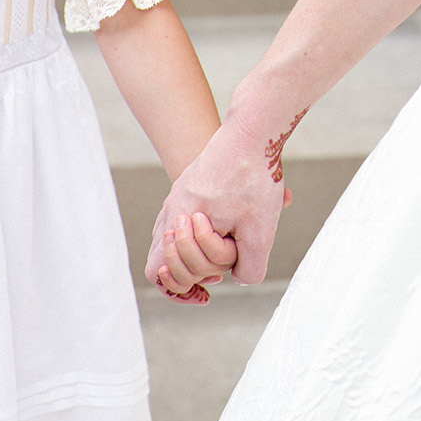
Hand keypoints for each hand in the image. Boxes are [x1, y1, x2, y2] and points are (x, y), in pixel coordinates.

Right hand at [145, 117, 291, 290]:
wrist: (251, 132)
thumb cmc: (254, 180)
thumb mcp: (261, 233)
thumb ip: (248, 267)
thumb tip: (235, 278)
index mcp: (182, 220)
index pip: (159, 269)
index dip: (181, 287)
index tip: (208, 287)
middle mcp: (172, 208)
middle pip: (163, 257)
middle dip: (194, 268)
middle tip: (222, 260)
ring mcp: (177, 196)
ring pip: (169, 238)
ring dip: (195, 251)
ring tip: (225, 246)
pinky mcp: (187, 187)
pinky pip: (180, 220)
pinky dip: (195, 235)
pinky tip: (222, 230)